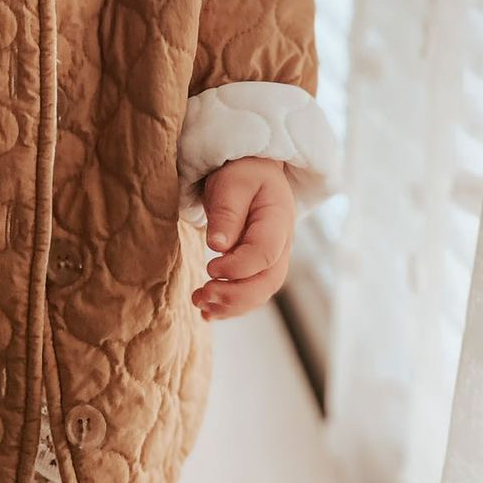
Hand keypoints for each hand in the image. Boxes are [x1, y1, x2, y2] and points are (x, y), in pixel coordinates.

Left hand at [191, 156, 294, 321]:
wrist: (253, 170)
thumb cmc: (242, 173)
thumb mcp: (232, 182)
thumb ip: (227, 212)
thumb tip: (218, 246)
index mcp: (278, 219)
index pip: (265, 253)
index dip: (238, 267)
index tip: (209, 267)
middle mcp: (283, 244)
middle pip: (267, 281)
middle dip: (235, 295)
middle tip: (203, 294)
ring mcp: (275, 258)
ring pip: (260, 292)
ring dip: (231, 305)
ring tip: (200, 303)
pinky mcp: (260, 266)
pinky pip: (251, 292)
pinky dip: (231, 306)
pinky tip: (208, 313)